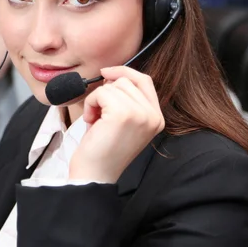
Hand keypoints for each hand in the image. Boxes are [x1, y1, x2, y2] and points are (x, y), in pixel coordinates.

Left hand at [69, 66, 164, 182]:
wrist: (95, 174)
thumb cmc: (103, 149)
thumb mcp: (123, 122)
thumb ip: (126, 100)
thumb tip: (113, 74)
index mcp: (156, 118)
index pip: (145, 81)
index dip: (124, 72)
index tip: (106, 73)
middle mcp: (153, 116)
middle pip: (126, 81)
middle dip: (106, 93)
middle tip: (99, 115)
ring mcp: (140, 114)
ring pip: (112, 85)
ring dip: (97, 100)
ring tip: (96, 121)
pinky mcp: (123, 114)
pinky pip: (101, 92)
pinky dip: (91, 104)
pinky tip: (91, 122)